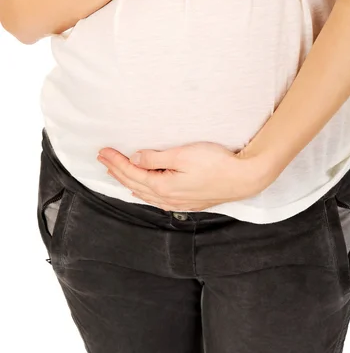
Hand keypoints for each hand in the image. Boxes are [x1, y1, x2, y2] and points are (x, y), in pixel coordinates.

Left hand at [97, 141, 270, 211]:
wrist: (244, 179)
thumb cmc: (217, 164)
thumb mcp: (183, 155)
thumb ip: (156, 158)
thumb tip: (135, 158)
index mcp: (163, 186)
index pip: (132, 172)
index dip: (116, 161)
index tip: (103, 151)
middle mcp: (167, 198)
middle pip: (134, 184)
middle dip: (116, 171)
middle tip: (102, 159)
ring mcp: (178, 202)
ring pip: (144, 193)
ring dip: (128, 182)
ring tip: (115, 173)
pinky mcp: (187, 201)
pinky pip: (156, 199)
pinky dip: (143, 192)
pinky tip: (141, 191)